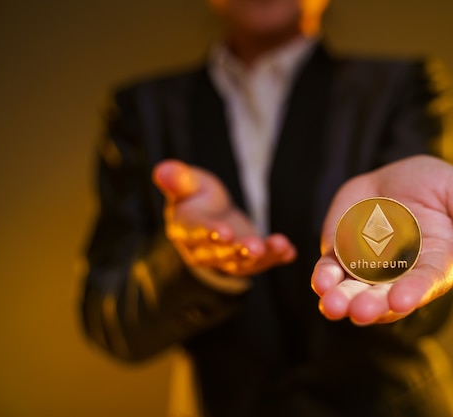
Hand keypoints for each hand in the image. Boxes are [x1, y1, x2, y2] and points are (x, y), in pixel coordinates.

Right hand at [152, 159, 296, 276]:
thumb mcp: (187, 185)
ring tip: (279, 245)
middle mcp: (205, 251)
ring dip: (263, 255)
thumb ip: (178, 180)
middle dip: (239, 250)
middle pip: (222, 253)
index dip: (209, 233)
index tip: (224, 232)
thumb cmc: (196, 198)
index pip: (195, 233)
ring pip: (244, 262)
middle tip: (255, 247)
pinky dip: (277, 257)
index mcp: (185, 230)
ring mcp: (228, 259)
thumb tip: (162, 170)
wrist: (210, 216)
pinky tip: (290, 252)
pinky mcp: (248, 261)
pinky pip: (263, 262)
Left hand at [311, 155, 452, 324]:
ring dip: (342, 301)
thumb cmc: (436, 186)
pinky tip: (321, 283)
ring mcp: (368, 268)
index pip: (424, 283)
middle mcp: (400, 274)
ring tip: (333, 307)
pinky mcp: (341, 256)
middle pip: (385, 296)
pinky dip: (324, 279)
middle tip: (359, 311)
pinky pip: (330, 272)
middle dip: (372, 305)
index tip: (401, 301)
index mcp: (434, 264)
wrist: (395, 173)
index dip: (413, 292)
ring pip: (353, 291)